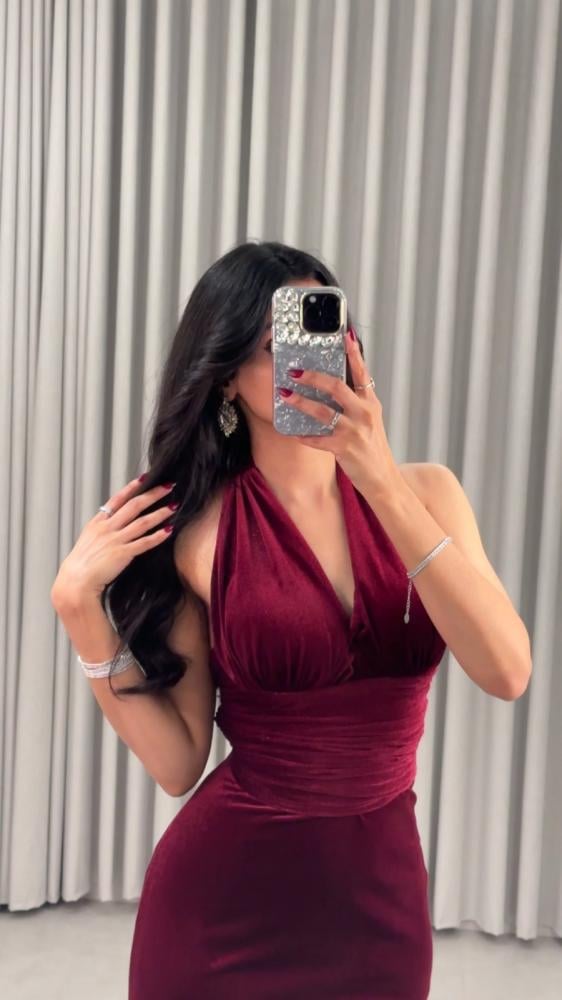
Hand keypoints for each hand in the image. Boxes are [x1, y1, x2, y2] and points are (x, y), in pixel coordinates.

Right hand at [50, 476, 177, 604]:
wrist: (75, 582)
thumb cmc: (81, 564)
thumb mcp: (88, 540)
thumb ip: (101, 530)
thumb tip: (114, 523)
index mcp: (98, 523)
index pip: (118, 499)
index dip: (132, 487)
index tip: (145, 478)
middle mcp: (107, 528)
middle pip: (134, 505)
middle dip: (153, 494)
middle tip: (168, 486)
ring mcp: (115, 540)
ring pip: (142, 522)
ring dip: (160, 513)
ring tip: (174, 506)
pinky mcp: (122, 554)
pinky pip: (144, 543)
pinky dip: (157, 536)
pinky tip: (169, 531)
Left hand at [278, 329, 402, 497]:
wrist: (382, 478)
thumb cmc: (372, 448)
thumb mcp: (370, 421)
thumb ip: (356, 403)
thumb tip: (334, 386)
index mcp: (371, 403)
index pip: (361, 372)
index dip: (353, 353)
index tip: (344, 334)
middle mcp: (364, 413)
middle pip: (336, 387)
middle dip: (313, 377)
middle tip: (294, 371)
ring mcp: (354, 431)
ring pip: (322, 411)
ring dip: (300, 402)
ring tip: (284, 395)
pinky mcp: (344, 448)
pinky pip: (317, 439)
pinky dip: (303, 435)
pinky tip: (293, 432)